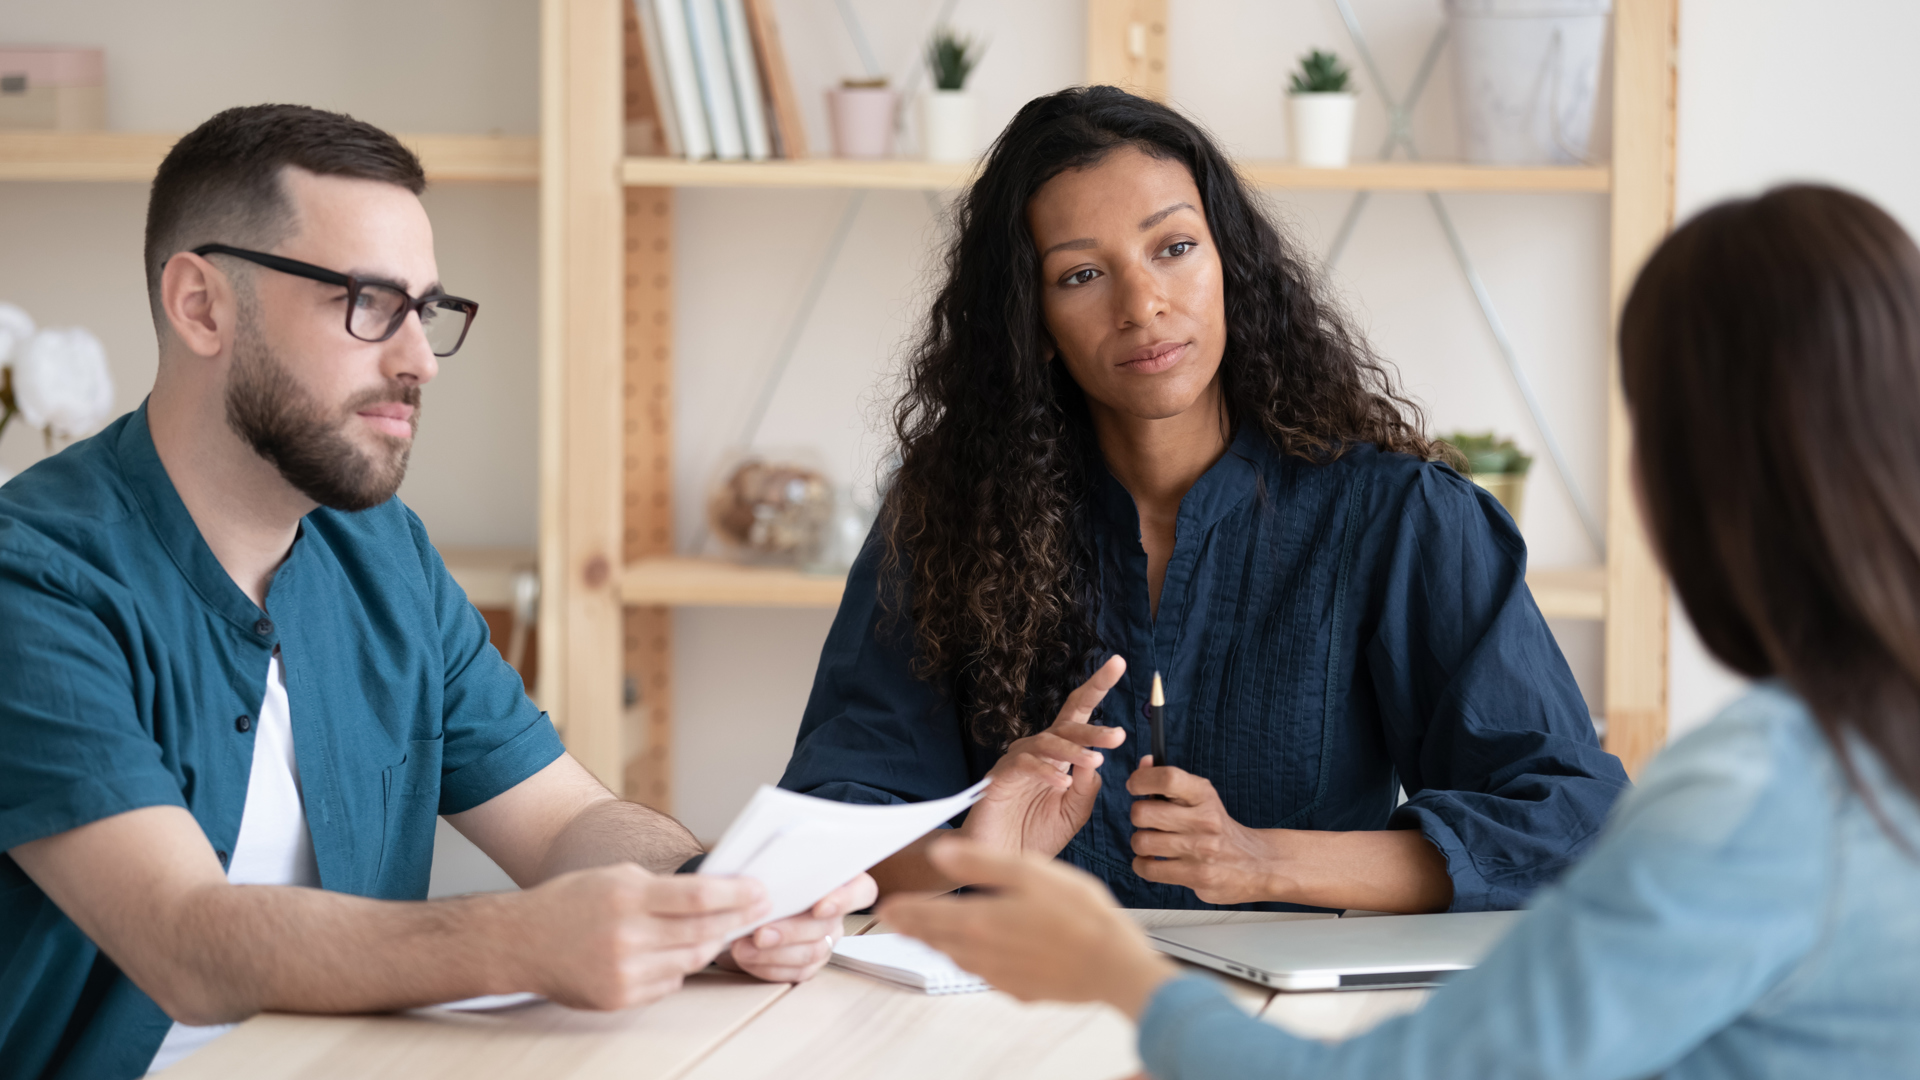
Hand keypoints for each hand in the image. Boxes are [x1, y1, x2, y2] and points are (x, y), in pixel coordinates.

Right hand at [519, 863, 769, 1009]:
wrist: (521, 941)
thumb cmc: (573, 901)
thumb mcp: (616, 877)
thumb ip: (664, 887)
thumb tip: (716, 892)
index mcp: (627, 897)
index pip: (698, 898)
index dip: (736, 895)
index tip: (760, 890)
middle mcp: (627, 936)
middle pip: (701, 931)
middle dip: (737, 919)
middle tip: (759, 909)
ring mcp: (623, 972)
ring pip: (690, 960)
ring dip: (710, 944)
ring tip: (721, 929)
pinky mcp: (619, 998)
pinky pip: (669, 982)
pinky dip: (679, 966)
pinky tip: (675, 952)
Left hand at [723, 873, 877, 982]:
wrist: (743, 905)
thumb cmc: (760, 881)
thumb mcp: (770, 867)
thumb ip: (779, 870)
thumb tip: (765, 878)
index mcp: (838, 881)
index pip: (862, 890)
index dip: (845, 900)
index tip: (820, 907)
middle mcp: (836, 913)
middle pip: (828, 926)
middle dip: (791, 931)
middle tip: (761, 933)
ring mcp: (825, 940)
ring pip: (812, 952)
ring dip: (774, 953)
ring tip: (744, 947)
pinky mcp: (808, 963)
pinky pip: (797, 972)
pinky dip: (767, 967)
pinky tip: (746, 957)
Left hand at [879, 838, 1177, 1018]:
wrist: (1111, 965)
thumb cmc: (1078, 913)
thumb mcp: (1029, 871)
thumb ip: (981, 861)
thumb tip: (940, 852)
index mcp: (978, 920)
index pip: (926, 916)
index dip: (903, 911)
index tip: (886, 908)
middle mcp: (981, 953)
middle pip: (936, 939)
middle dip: (913, 928)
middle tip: (894, 921)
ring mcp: (999, 976)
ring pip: (957, 958)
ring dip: (937, 945)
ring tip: (926, 935)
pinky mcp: (1019, 990)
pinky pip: (983, 974)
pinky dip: (970, 961)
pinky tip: (976, 955)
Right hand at [956, 655, 1127, 862]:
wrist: (1004, 861)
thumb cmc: (1037, 834)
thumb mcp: (1073, 812)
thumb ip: (1087, 788)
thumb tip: (1097, 761)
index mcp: (1059, 755)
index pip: (1079, 715)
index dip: (1097, 687)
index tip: (1119, 663)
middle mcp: (1039, 751)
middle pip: (1067, 724)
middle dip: (1094, 725)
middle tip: (1119, 735)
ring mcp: (1017, 762)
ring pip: (1047, 742)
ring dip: (1074, 751)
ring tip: (1096, 761)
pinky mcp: (1000, 777)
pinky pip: (1024, 765)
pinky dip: (1045, 772)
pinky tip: (1062, 782)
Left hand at [1127, 758, 1281, 905]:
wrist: (1256, 863)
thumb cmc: (1217, 827)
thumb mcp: (1200, 798)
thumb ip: (1170, 781)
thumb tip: (1143, 763)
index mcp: (1203, 794)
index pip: (1167, 778)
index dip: (1141, 780)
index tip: (1134, 787)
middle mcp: (1204, 820)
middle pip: (1143, 812)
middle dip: (1138, 817)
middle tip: (1148, 821)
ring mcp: (1202, 849)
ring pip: (1142, 842)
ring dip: (1140, 844)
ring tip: (1153, 843)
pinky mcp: (1198, 876)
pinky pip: (1148, 869)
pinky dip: (1143, 866)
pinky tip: (1154, 862)